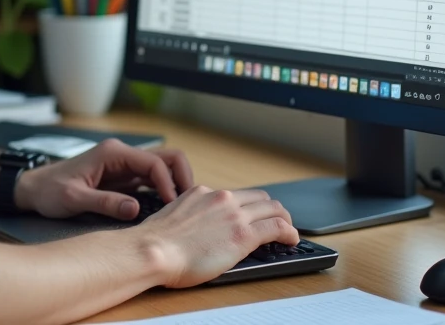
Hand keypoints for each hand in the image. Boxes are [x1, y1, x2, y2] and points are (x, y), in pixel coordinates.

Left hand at [14, 138, 193, 219]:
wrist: (34, 189)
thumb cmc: (50, 191)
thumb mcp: (75, 199)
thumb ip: (105, 203)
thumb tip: (136, 209)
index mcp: (113, 153)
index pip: (154, 162)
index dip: (167, 183)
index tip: (172, 206)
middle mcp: (122, 155)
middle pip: (166, 158)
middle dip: (181, 177)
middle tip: (186, 205)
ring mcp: (124, 165)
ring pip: (162, 168)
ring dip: (175, 184)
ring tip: (180, 210)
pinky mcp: (123, 178)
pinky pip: (151, 181)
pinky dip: (163, 192)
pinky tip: (166, 211)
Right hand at [139, 186, 298, 287]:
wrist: (153, 250)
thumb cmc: (156, 243)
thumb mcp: (174, 217)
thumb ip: (191, 216)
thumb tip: (199, 228)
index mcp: (202, 193)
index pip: (235, 195)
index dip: (249, 206)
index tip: (253, 215)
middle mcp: (221, 198)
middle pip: (259, 197)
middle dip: (271, 209)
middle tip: (277, 221)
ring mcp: (233, 214)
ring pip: (272, 208)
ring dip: (284, 219)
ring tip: (289, 231)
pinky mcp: (243, 234)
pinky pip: (276, 227)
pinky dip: (289, 232)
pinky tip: (291, 240)